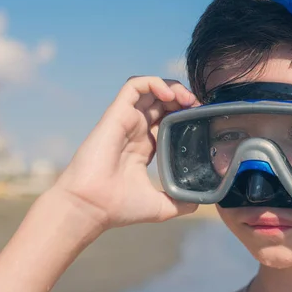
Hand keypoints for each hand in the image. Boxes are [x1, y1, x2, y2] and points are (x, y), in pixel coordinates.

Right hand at [53, 76, 198, 229]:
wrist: (92, 207)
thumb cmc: (118, 207)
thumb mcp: (160, 206)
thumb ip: (180, 202)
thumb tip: (200, 202)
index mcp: (144, 147)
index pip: (166, 120)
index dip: (184, 115)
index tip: (200, 120)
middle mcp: (135, 131)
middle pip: (160, 101)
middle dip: (182, 98)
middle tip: (196, 106)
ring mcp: (126, 121)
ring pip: (149, 89)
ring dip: (172, 87)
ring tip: (186, 99)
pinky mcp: (116, 114)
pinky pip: (134, 86)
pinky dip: (154, 83)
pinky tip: (170, 96)